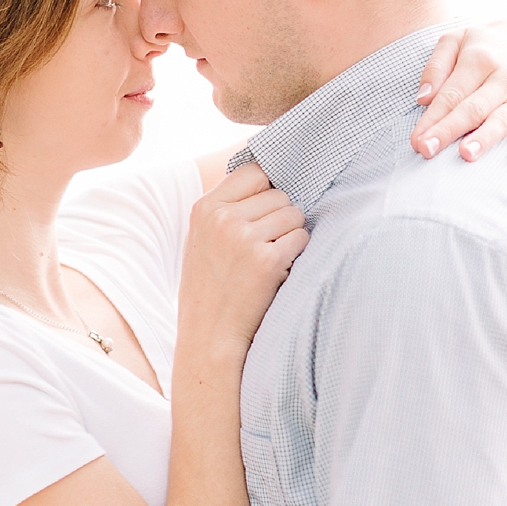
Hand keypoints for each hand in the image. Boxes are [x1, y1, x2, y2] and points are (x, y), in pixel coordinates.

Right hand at [180, 162, 308, 352]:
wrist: (210, 333)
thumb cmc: (211, 286)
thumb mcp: (204, 238)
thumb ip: (229, 207)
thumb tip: (271, 177)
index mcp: (205, 208)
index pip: (253, 172)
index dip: (269, 188)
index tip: (269, 208)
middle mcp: (223, 218)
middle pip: (280, 194)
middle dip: (282, 216)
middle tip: (266, 244)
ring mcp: (245, 238)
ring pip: (294, 215)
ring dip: (292, 235)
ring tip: (270, 257)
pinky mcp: (268, 260)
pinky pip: (302, 238)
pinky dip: (297, 253)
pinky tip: (279, 269)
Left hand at [412, 21, 506, 166]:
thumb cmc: (479, 50)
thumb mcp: (453, 42)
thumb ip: (436, 66)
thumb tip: (424, 98)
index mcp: (481, 58)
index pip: (452, 94)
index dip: (433, 118)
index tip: (416, 141)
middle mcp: (506, 76)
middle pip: (474, 108)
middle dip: (450, 130)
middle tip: (428, 150)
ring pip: (503, 119)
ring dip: (485, 138)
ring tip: (466, 154)